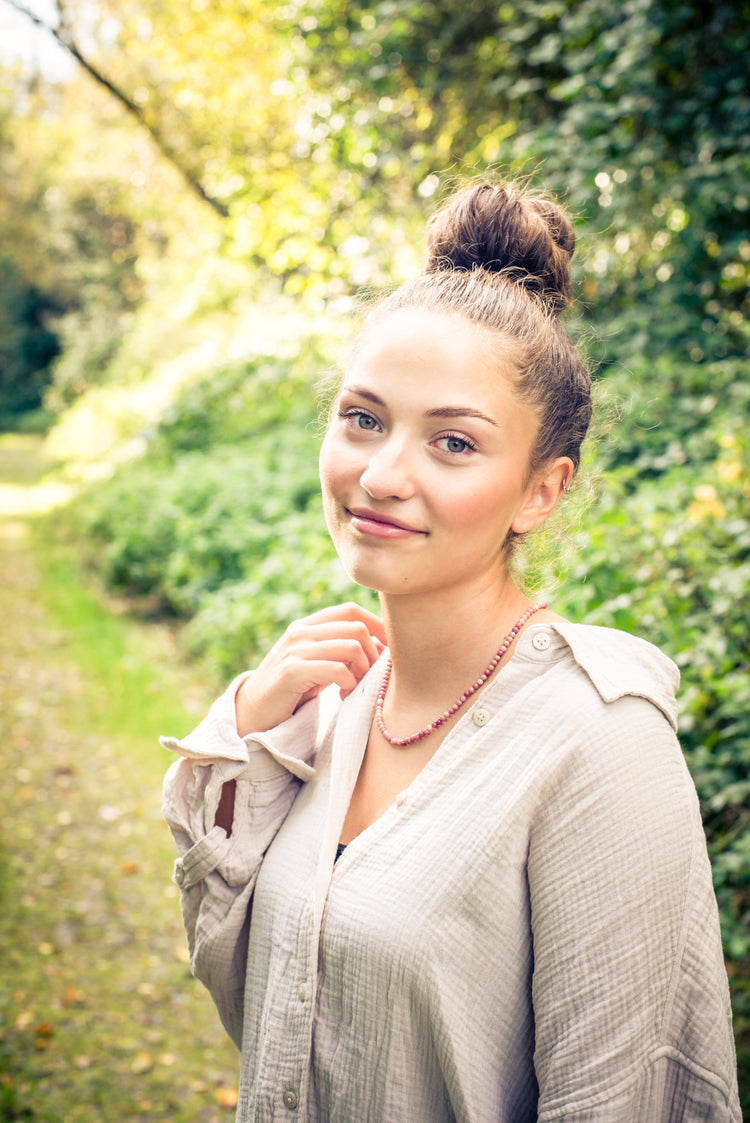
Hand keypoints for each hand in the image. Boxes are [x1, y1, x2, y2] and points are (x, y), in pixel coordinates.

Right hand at [235, 603, 386, 735]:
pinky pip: (337, 669)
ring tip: (357, 688)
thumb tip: (382, 647)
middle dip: (373, 653)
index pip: (351, 610)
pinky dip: (350, 683)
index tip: (388, 650)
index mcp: (308, 625)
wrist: (252, 711)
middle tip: (371, 677)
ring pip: (352, 647)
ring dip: (364, 671)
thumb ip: (340, 651)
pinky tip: (344, 694)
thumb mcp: (317, 663)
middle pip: (357, 627)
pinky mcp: (293, 671)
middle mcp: (301, 631)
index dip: (376, 626)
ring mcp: (295, 650)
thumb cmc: (292, 689)